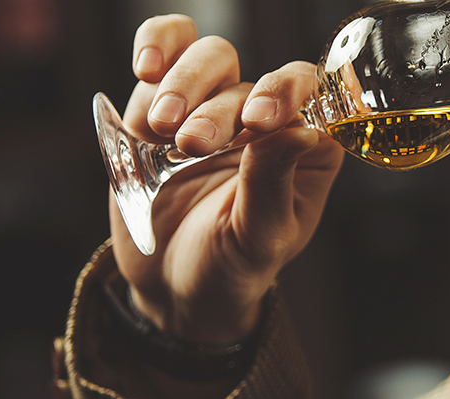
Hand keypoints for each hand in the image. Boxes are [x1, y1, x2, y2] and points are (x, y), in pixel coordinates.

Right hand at [110, 15, 343, 346]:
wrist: (172, 290)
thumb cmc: (230, 269)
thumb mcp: (259, 238)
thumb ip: (273, 182)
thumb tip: (301, 127)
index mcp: (301, 146)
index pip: (306, 90)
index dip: (285, 89)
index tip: (258, 119)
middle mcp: (259, 119)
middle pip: (243, 71)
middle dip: (214, 103)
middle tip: (191, 145)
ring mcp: (208, 110)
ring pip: (199, 57)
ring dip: (179, 84)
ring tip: (161, 129)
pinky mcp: (161, 115)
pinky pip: (155, 71)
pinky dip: (148, 73)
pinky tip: (144, 100)